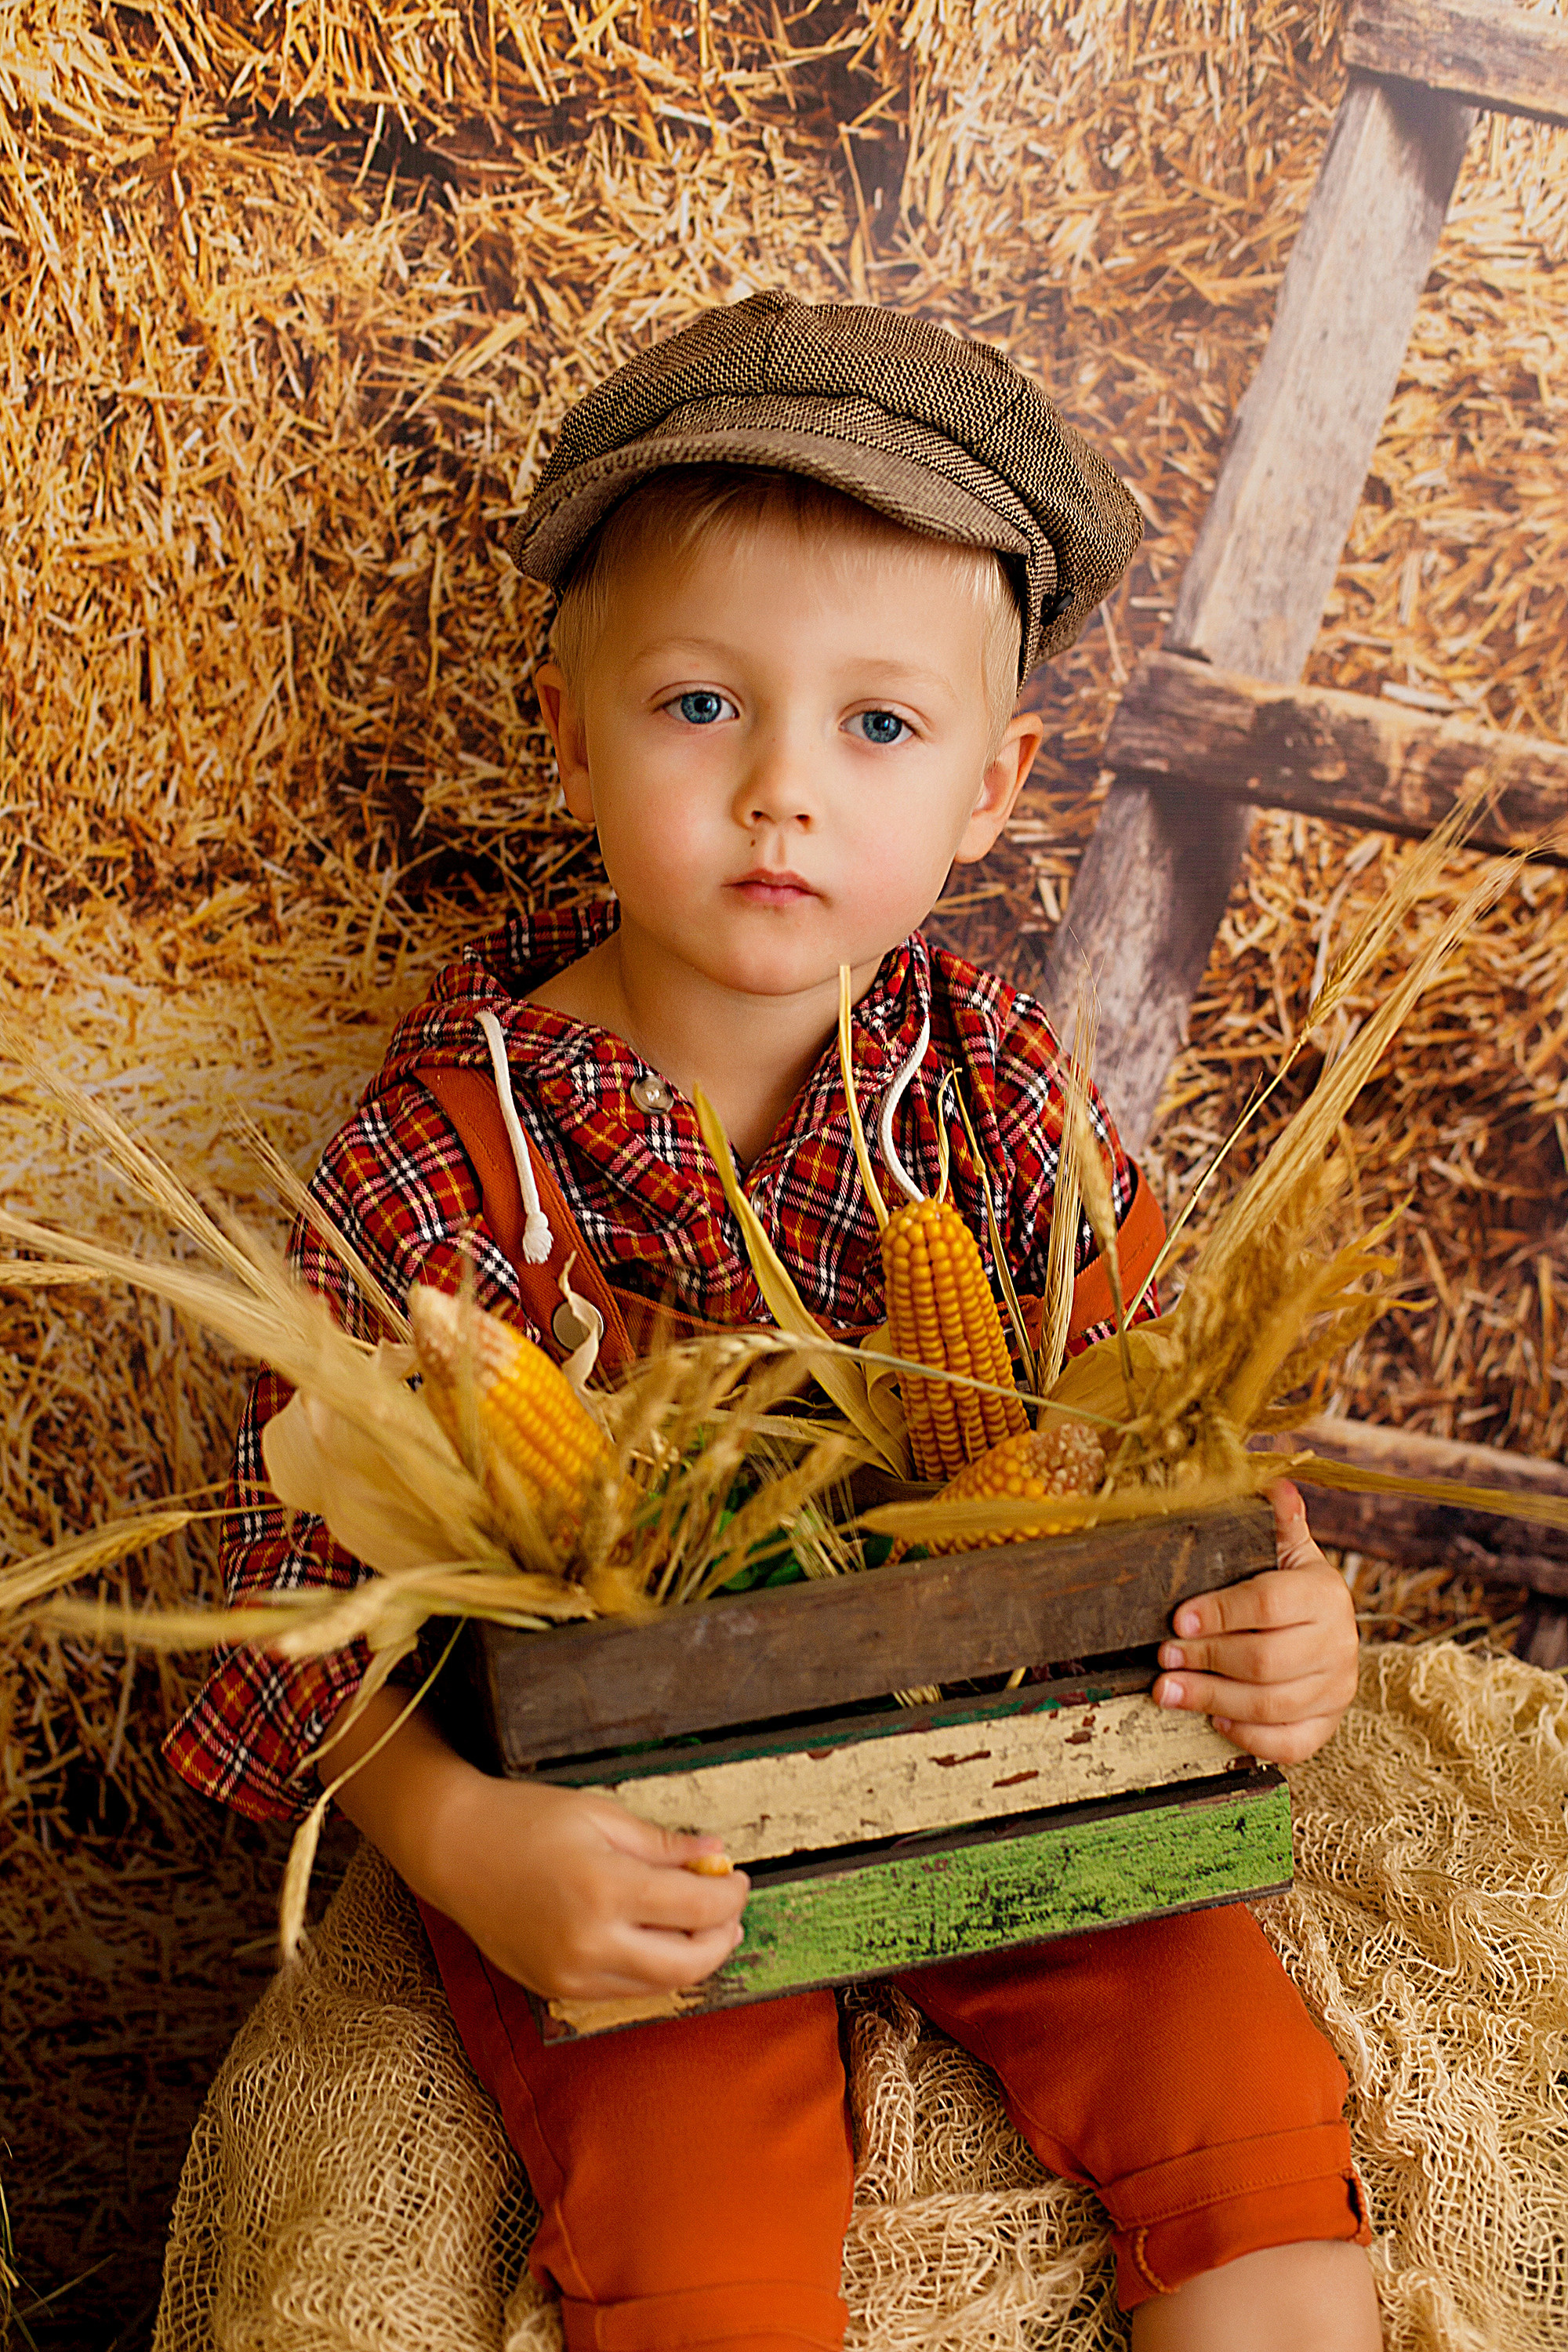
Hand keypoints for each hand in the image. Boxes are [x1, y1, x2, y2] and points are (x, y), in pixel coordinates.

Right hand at [321, 1690, 747, 2002]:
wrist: (452, 1849)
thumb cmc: (523, 1821)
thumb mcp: (600, 1815)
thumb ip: (662, 1843)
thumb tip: (715, 1853)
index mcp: (605, 1889)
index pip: (697, 1907)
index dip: (731, 1894)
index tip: (738, 1877)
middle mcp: (590, 1942)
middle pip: (689, 1962)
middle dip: (722, 1937)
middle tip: (730, 1911)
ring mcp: (570, 1974)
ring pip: (659, 1984)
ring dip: (691, 1958)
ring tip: (699, 1924)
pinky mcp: (555, 1988)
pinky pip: (622, 1990)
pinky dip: (651, 1969)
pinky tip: (655, 1939)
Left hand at [1150, 1481, 1359, 1764]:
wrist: (1327, 1632)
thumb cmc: (1291, 1589)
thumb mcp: (1285, 1551)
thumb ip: (1278, 1523)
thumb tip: (1276, 1485)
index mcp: (1325, 1594)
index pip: (1269, 1603)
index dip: (1219, 1613)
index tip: (1177, 1618)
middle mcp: (1340, 1643)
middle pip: (1265, 1660)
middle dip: (1205, 1659)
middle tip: (1163, 1656)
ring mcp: (1337, 1688)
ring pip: (1270, 1704)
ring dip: (1211, 1698)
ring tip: (1167, 1689)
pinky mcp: (1327, 1724)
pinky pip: (1290, 1743)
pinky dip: (1249, 1735)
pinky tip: (1216, 1718)